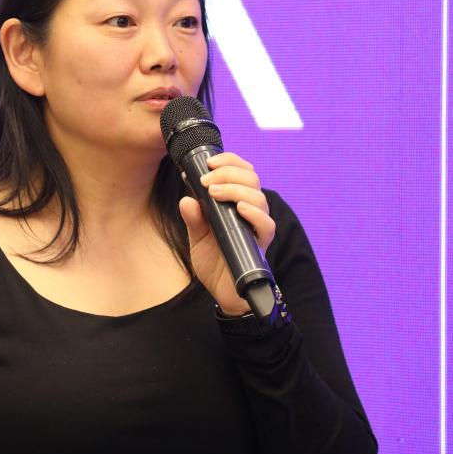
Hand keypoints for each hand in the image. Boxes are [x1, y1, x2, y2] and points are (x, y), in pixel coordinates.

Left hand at [178, 152, 275, 315]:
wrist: (223, 292)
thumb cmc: (214, 261)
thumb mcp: (196, 237)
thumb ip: (193, 218)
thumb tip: (187, 199)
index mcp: (235, 202)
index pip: (241, 171)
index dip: (229, 161)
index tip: (208, 162)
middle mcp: (249, 211)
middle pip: (251, 178)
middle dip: (228, 172)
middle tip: (207, 181)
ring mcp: (256, 226)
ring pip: (259, 196)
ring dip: (236, 188)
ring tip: (215, 192)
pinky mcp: (260, 244)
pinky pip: (266, 224)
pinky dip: (254, 213)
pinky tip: (240, 208)